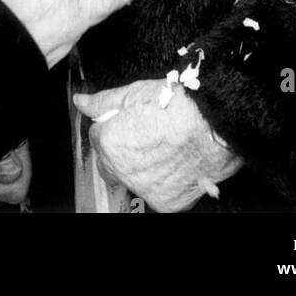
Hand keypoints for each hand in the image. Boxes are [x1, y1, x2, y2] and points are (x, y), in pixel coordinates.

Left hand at [75, 78, 241, 212]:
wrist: (214, 123)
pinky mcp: (167, 203)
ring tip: (163, 147)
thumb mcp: (132, 92)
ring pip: (133, 181)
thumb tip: (80, 102)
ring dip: (140, 169)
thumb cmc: (176, 104)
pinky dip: (163, 183)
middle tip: (143, 136)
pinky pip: (157, 194)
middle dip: (119, 152)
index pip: (98, 138)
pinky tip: (175, 162)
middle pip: (110, 165)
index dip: (112, 126)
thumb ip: (102, 102)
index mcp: (108, 144)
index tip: (128, 122)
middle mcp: (122, 172)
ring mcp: (145, 190)